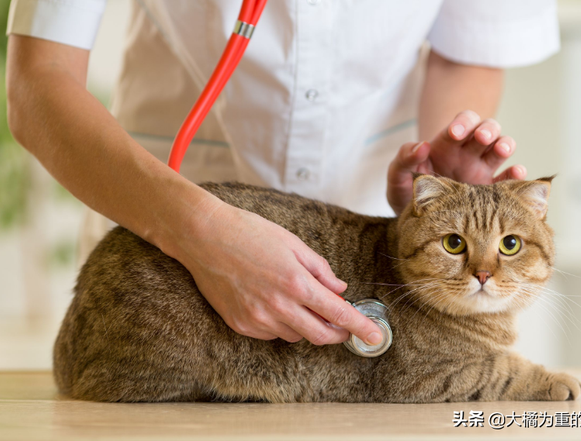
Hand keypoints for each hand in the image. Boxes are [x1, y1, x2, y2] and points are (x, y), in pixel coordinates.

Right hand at [174, 199, 382, 345]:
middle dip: (338, 335)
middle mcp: (279, 307)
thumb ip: (320, 269)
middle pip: (321, 336)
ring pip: (296, 336)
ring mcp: (258, 319)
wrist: (203, 237)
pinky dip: (282, 324)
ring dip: (307, 325)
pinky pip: (272, 334)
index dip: (361, 327)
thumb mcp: (292, 243)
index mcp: (296, 283)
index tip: (376, 337)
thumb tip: (340, 289)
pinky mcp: (241, 325)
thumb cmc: (249, 232)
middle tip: (344, 327)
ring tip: (298, 300)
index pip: (339, 314)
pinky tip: (274, 303)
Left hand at [386, 110, 526, 214]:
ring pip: (501, 147)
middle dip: (486, 129)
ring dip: (504, 144)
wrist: (416, 217)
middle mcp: (468, 153)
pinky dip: (516, 174)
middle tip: (481, 137)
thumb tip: (422, 146)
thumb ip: (404, 159)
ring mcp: (482, 170)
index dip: (462, 123)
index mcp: (447, 145)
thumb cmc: (408, 191)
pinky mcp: (490, 191)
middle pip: (487, 129)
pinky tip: (517, 174)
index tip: (454, 133)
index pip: (461, 124)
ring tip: (501, 149)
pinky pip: (508, 180)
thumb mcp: (398, 176)